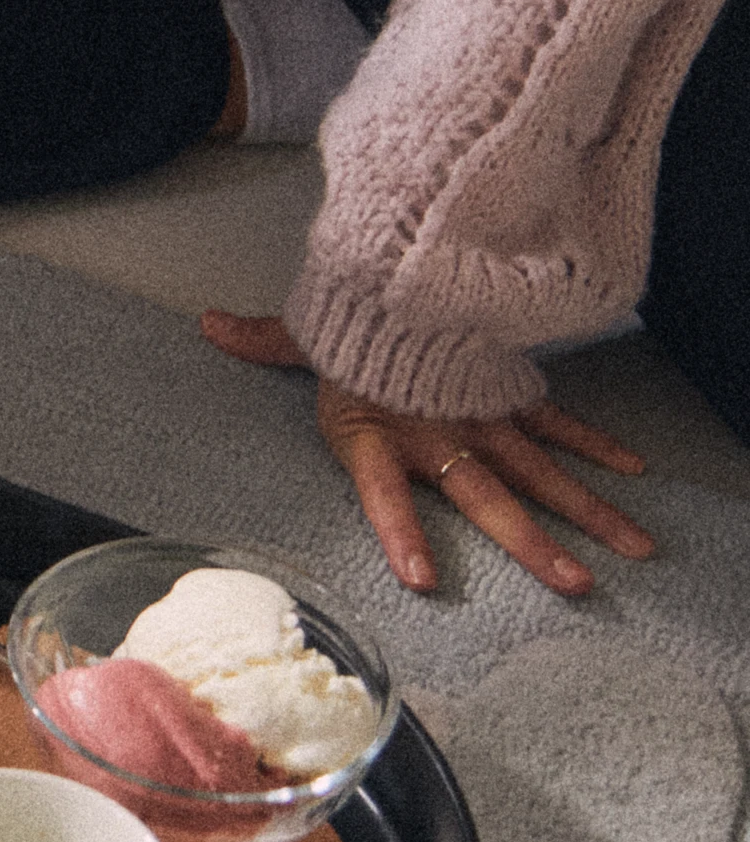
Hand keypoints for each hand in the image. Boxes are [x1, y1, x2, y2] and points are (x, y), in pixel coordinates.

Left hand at [199, 311, 653, 601]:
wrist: (405, 257)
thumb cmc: (354, 307)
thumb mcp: (305, 331)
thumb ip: (265, 342)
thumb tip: (209, 325)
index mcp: (377, 429)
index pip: (385, 491)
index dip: (402, 532)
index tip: (423, 580)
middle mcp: (435, 432)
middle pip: (487, 496)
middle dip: (532, 542)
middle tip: (575, 584)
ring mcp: (480, 414)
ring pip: (540, 471)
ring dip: (585, 511)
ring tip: (628, 550)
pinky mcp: (509, 390)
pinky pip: (557, 423)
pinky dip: (596, 446)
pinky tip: (632, 475)